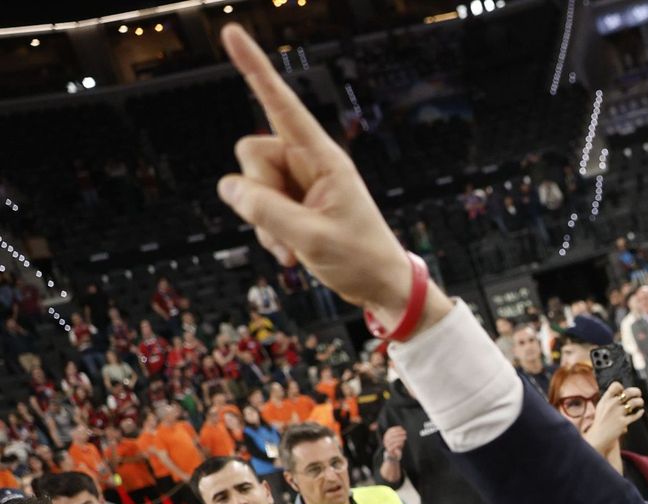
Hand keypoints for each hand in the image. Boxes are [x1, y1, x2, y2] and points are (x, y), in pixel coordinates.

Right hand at [214, 25, 445, 327]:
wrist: (379, 287)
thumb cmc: (360, 259)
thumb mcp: (312, 238)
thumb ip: (266, 210)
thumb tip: (228, 186)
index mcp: (323, 159)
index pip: (282, 106)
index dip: (256, 69)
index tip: (231, 33)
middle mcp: (307, 164)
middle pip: (251, 151)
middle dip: (257, 190)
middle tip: (288, 225)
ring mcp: (297, 185)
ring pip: (249, 183)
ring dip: (262, 221)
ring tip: (295, 247)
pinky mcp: (290, 205)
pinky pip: (256, 208)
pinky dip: (267, 234)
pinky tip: (292, 254)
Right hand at [381, 424, 407, 460]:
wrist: (394, 455)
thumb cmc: (397, 445)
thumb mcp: (398, 438)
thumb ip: (399, 434)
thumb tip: (402, 429)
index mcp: (386, 436)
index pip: (390, 430)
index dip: (396, 429)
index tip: (402, 428)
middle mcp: (385, 440)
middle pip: (391, 435)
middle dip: (399, 433)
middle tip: (405, 432)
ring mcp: (387, 445)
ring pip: (392, 440)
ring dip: (399, 438)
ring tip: (405, 437)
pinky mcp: (389, 450)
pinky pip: (393, 446)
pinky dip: (398, 443)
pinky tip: (402, 442)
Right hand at [584, 382, 644, 453]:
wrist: (597, 438)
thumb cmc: (601, 423)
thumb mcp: (601, 408)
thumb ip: (610, 400)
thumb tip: (622, 393)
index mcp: (605, 400)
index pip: (615, 385)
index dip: (622, 387)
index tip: (624, 391)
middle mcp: (611, 405)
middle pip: (628, 392)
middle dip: (636, 391)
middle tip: (638, 393)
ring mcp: (617, 413)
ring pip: (634, 402)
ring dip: (640, 401)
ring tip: (640, 403)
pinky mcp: (623, 423)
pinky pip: (635, 415)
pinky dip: (640, 412)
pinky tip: (641, 411)